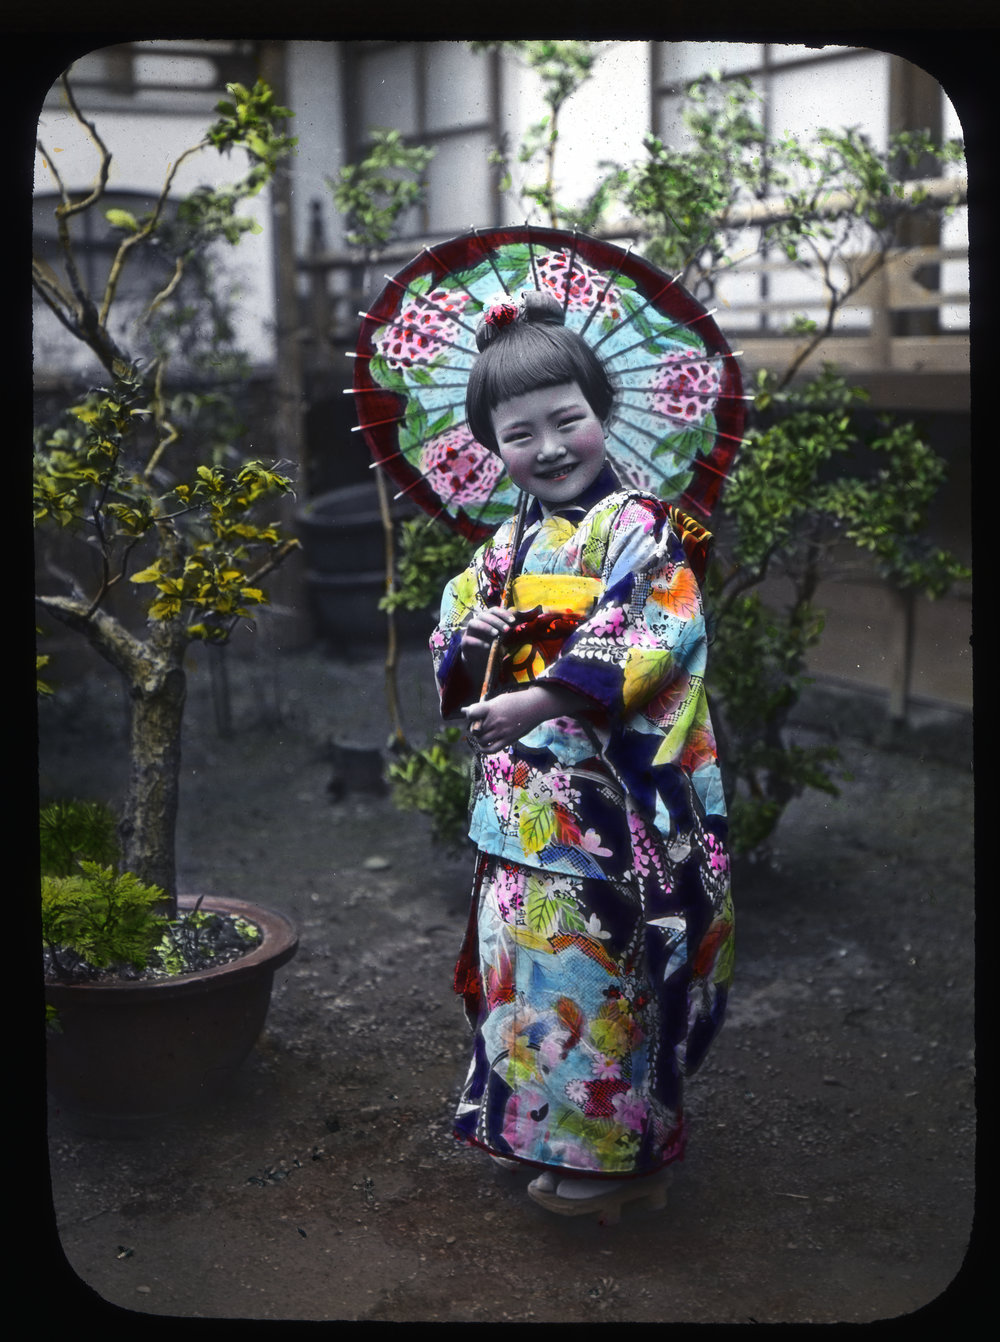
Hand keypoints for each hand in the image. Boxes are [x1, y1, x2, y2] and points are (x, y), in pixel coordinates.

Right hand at [459, 605, 517, 678]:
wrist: (480, 660)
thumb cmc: (493, 643)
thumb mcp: (503, 634)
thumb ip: (509, 625)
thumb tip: (524, 613)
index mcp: (487, 617)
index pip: (493, 610)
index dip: (503, 614)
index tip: (513, 621)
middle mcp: (477, 621)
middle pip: (483, 615)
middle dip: (496, 621)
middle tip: (506, 630)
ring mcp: (469, 632)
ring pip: (473, 623)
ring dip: (485, 627)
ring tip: (495, 635)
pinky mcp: (464, 643)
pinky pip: (469, 639)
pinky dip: (479, 642)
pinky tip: (488, 646)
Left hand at [462, 683, 588, 752]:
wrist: (535, 706)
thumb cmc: (516, 701)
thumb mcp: (498, 700)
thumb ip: (481, 707)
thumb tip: (464, 710)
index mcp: (491, 708)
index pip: (472, 713)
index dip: (469, 715)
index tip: (473, 715)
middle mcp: (495, 720)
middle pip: (475, 729)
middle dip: (475, 728)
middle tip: (479, 726)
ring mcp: (502, 731)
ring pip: (481, 740)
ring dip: (479, 738)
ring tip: (483, 734)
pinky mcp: (508, 740)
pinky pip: (491, 749)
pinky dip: (484, 749)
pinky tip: (483, 746)